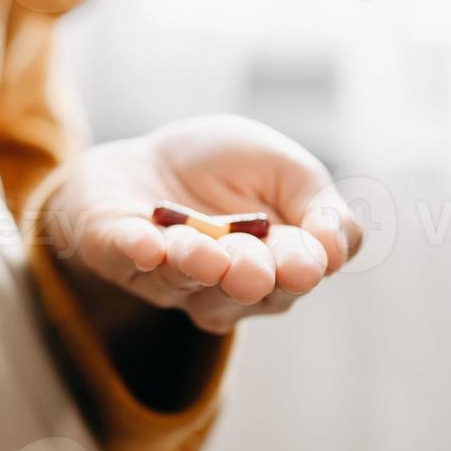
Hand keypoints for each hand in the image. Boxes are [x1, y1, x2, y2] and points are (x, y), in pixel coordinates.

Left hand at [44, 114, 360, 335]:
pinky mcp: (115, 252)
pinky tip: (148, 246)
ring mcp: (168, 275)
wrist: (150, 155)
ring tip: (201, 250)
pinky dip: (137, 251)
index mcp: (277, 262)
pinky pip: (125, 257)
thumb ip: (319, 205)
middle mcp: (224, 283)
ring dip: (194, 267)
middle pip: (243, 294)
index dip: (302, 268)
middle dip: (247, 279)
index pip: (297, 273)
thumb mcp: (286, 170)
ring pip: (184, 283)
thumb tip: (335, 246)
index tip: (306, 262)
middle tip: (251, 267)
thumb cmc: (228, 168)